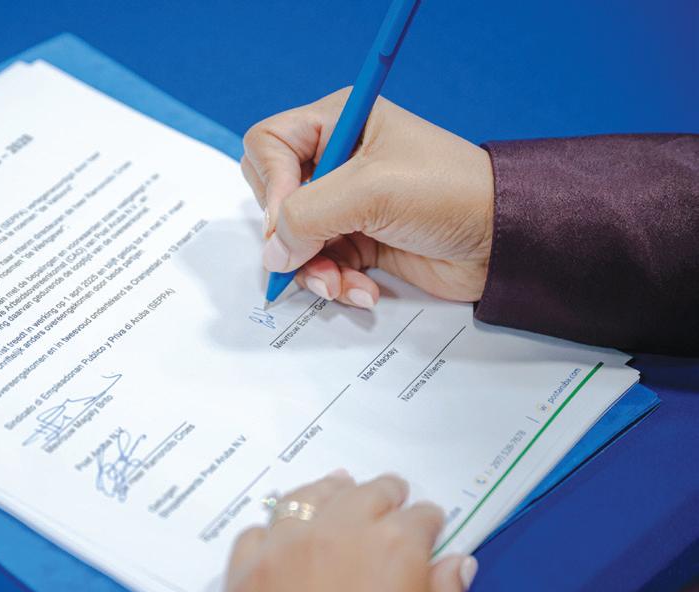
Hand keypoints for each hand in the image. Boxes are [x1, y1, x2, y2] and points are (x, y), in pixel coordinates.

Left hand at [220, 471, 476, 591]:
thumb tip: (457, 566)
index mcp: (394, 551)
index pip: (419, 516)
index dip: (427, 522)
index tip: (429, 525)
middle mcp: (334, 538)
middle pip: (363, 495)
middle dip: (383, 496)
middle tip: (392, 496)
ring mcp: (281, 556)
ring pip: (303, 500)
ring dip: (326, 495)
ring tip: (338, 491)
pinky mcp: (241, 583)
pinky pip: (255, 535)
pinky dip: (272, 532)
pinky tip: (284, 535)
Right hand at [241, 88, 494, 307]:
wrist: (504, 240)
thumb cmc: (450, 192)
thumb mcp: (370, 191)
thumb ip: (306, 216)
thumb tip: (272, 252)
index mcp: (337, 122)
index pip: (267, 143)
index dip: (272, 183)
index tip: (290, 217)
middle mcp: (336, 159)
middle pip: (273, 196)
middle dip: (288, 233)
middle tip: (309, 251)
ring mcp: (347, 203)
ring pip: (293, 240)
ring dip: (313, 268)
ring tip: (340, 283)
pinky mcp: (359, 241)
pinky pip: (320, 265)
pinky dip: (335, 281)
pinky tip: (362, 289)